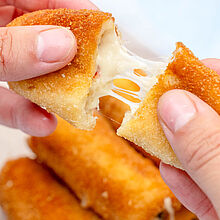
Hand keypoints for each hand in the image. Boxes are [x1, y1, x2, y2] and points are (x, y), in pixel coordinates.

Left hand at [0, 0, 96, 135]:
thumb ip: (12, 48)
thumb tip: (62, 47)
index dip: (80, 13)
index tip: (105, 33)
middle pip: (46, 38)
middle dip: (73, 60)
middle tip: (95, 77)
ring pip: (31, 73)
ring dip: (53, 94)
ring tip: (77, 105)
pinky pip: (9, 99)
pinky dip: (25, 114)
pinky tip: (42, 123)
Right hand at [158, 59, 219, 218]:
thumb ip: (211, 149)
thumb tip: (173, 107)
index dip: (210, 75)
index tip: (177, 71)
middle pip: (219, 122)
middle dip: (186, 113)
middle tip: (155, 103)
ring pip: (211, 152)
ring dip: (179, 145)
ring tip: (153, 133)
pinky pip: (211, 184)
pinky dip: (188, 178)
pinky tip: (169, 171)